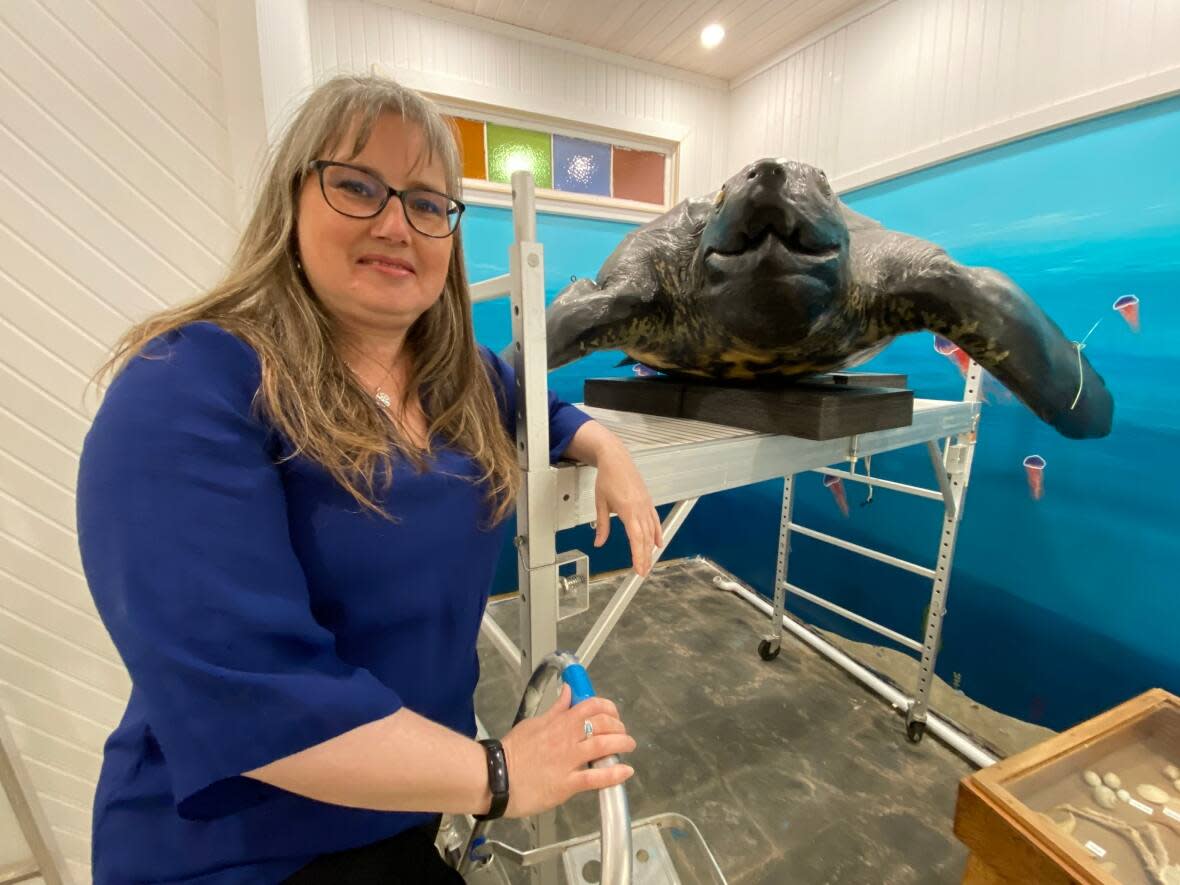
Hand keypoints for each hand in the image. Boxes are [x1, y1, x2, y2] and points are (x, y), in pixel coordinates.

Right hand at [499, 684, 636, 818]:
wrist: (495, 777)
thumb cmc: (512, 751)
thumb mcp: (533, 723)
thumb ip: (555, 709)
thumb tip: (568, 692)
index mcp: (558, 722)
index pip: (590, 705)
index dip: (608, 707)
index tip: (613, 713)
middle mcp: (566, 738)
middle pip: (602, 724)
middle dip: (618, 726)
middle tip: (622, 733)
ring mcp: (568, 761)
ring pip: (602, 746)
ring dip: (621, 744)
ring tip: (628, 746)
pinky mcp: (567, 784)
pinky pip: (595, 778)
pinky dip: (614, 774)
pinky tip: (625, 771)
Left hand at [593, 447, 663, 575]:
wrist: (616, 459)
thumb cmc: (608, 478)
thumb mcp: (600, 503)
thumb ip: (602, 525)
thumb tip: (599, 542)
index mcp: (628, 509)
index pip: (636, 538)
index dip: (638, 555)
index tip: (639, 568)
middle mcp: (640, 508)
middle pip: (645, 538)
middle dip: (645, 557)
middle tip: (642, 572)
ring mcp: (646, 505)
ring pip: (651, 532)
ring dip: (650, 549)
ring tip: (648, 563)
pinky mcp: (648, 502)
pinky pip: (655, 521)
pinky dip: (657, 534)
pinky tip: (658, 544)